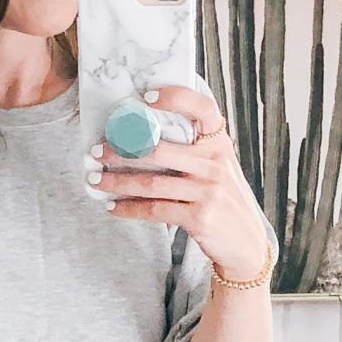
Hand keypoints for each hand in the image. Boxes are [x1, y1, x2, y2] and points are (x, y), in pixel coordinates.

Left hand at [86, 82, 269, 282]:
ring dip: (118, 182)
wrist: (246, 244)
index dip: (176, 97)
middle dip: (123, 150)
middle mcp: (215, 164)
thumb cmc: (223, 200)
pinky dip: (130, 209)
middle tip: (96, 151)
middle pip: (161, 150)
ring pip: (152, 183)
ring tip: (95, 179)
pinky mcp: (199, 218)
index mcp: (219, 144)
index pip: (202, 108)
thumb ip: (194, 151)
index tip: (146, 97)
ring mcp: (208, 191)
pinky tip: (113, 207)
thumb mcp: (218, 169)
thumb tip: (144, 135)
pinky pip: (155, 210)